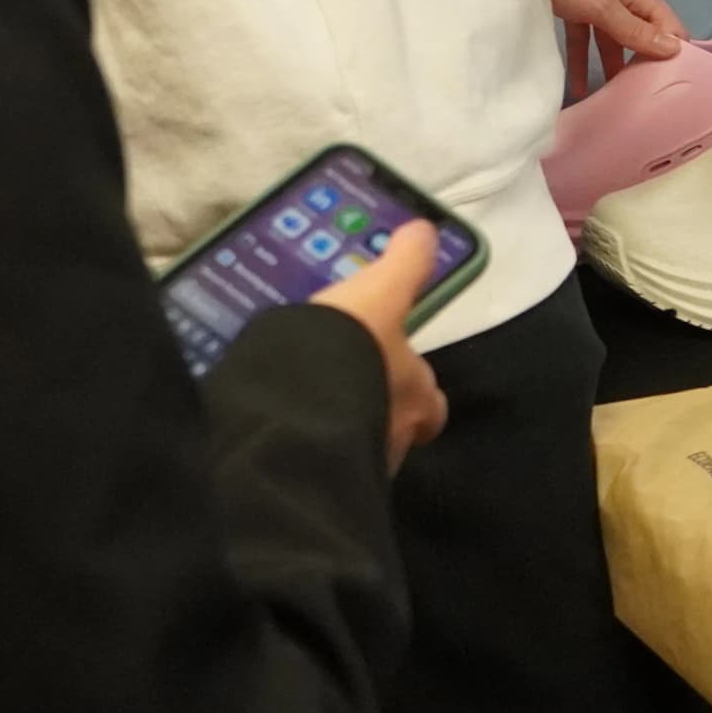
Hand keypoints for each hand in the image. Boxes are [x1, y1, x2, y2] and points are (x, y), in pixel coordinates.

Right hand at [306, 221, 453, 472]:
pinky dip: (306, 450)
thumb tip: (426, 230)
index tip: (396, 377)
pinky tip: (281, 430)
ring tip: (304, 409)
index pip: (430, 402)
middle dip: (376, 413)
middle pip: (394, 429)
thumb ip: (405, 265)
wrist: (297, 416)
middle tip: (344, 389)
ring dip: (340, 432)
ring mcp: (358, 467)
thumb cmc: (350, 351)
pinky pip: (317, 466)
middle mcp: (396, 439)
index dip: (417, 390)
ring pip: (358, 450)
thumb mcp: (379, 293)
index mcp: (417, 397)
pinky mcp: (317, 481)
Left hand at [533, 0, 681, 97]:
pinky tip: (578, 87)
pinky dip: (583, 60)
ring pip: (613, 40)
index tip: (673, 89)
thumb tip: (675, 49)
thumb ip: (634, 30)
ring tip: (613, 102)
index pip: (670, 28)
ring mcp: (599, 2)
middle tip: (645, 103)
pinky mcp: (576, 7)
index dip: (676, 55)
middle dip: (644, 66)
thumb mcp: (602, 5)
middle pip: (643, 36)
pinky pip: (586, 38)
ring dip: (612, 67)